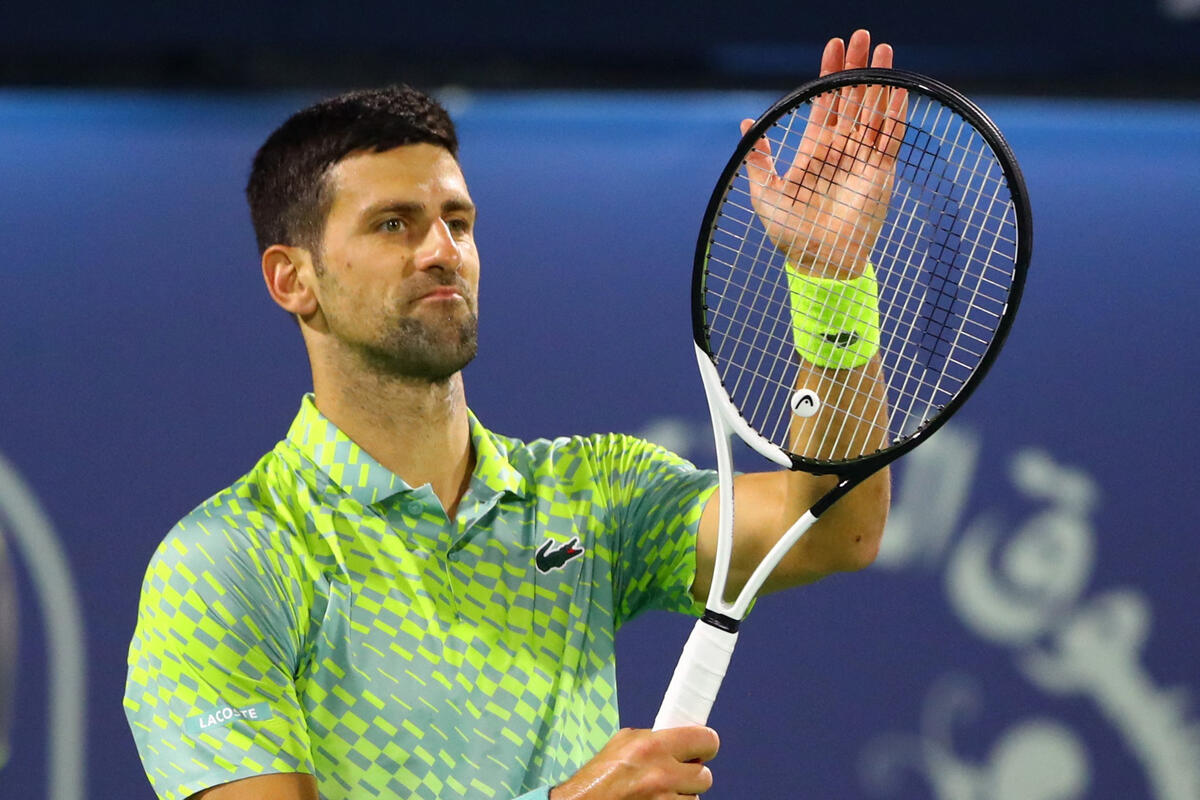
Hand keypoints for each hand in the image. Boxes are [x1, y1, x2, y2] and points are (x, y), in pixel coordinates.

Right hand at [550, 726, 719, 799]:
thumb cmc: (598, 777)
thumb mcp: (623, 742)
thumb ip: (654, 738)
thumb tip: (679, 738)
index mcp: (653, 747)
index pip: (707, 741)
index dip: (706, 745)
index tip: (703, 747)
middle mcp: (662, 775)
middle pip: (705, 776)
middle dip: (692, 776)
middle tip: (676, 775)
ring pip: (695, 799)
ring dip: (681, 796)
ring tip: (658, 793)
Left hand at [742, 29, 907, 278]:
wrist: (818, 263)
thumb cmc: (789, 234)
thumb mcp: (764, 192)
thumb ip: (757, 158)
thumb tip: (745, 123)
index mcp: (814, 151)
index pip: (824, 103)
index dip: (829, 75)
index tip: (833, 46)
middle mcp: (840, 150)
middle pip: (852, 99)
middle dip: (857, 67)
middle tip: (862, 35)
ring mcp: (862, 159)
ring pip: (874, 111)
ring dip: (880, 81)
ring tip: (884, 49)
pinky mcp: (880, 173)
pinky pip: (891, 136)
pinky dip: (895, 111)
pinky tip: (897, 86)